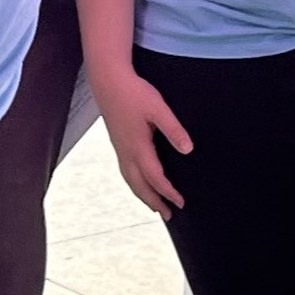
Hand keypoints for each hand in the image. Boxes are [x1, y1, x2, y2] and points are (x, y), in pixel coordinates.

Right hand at [93, 66, 190, 218]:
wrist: (107, 79)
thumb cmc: (133, 92)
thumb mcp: (159, 109)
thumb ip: (174, 130)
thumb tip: (187, 149)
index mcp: (137, 146)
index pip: (155, 177)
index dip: (168, 192)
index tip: (180, 202)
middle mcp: (126, 151)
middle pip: (139, 185)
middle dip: (153, 201)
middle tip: (167, 214)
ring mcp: (119, 147)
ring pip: (130, 179)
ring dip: (142, 194)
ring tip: (153, 204)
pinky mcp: (117, 142)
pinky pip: (125, 170)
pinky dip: (133, 182)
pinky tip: (138, 180)